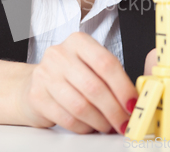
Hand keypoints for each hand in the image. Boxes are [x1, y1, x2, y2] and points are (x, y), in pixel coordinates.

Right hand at [17, 32, 136, 133]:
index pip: (106, 63)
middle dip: (114, 110)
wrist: (35, 83)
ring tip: (107, 125)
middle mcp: (59, 55)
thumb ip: (112, 77)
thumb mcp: (91, 66)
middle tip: (124, 122)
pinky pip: (67, 118)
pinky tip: (89, 126)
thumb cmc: (70, 75)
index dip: (123, 87)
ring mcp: (45, 75)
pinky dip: (84, 127)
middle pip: (94, 87)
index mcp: (78, 42)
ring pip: (80, 106)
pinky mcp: (37, 97)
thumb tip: (135, 100)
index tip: (133, 104)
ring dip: (100, 121)